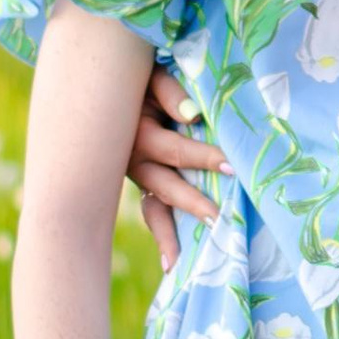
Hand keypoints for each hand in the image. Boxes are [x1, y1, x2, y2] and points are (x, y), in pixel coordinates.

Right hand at [129, 66, 224, 272]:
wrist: (108, 85)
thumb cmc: (140, 76)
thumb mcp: (151, 75)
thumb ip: (170, 93)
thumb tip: (193, 115)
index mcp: (137, 133)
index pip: (174, 150)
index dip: (202, 156)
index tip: (231, 164)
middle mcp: (132, 161)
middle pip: (165, 186)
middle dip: (192, 202)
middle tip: (218, 219)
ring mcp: (135, 176)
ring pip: (154, 208)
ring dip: (170, 233)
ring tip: (182, 263)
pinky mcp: (142, 184)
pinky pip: (152, 211)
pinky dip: (162, 234)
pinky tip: (172, 263)